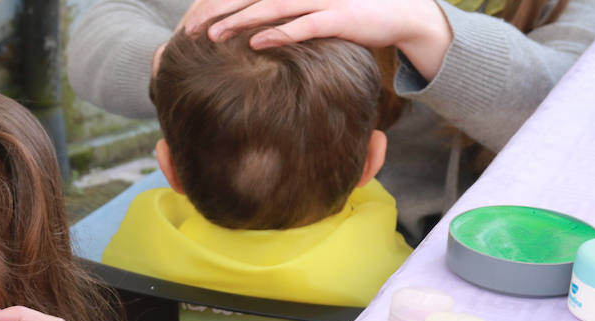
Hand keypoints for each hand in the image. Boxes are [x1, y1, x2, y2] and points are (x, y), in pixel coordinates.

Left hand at [183, 0, 451, 80]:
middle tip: (191, 30)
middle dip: (218, 11)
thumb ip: (284, 17)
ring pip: (273, 7)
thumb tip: (251, 35)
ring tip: (212, 37)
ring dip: (240, 21)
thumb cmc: (351, 16)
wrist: (403, 14)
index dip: (219, 3)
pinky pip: (306, 25)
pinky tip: (256, 43)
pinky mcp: (342, 17)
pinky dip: (280, 33)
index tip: (192, 21)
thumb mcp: (312, 12)